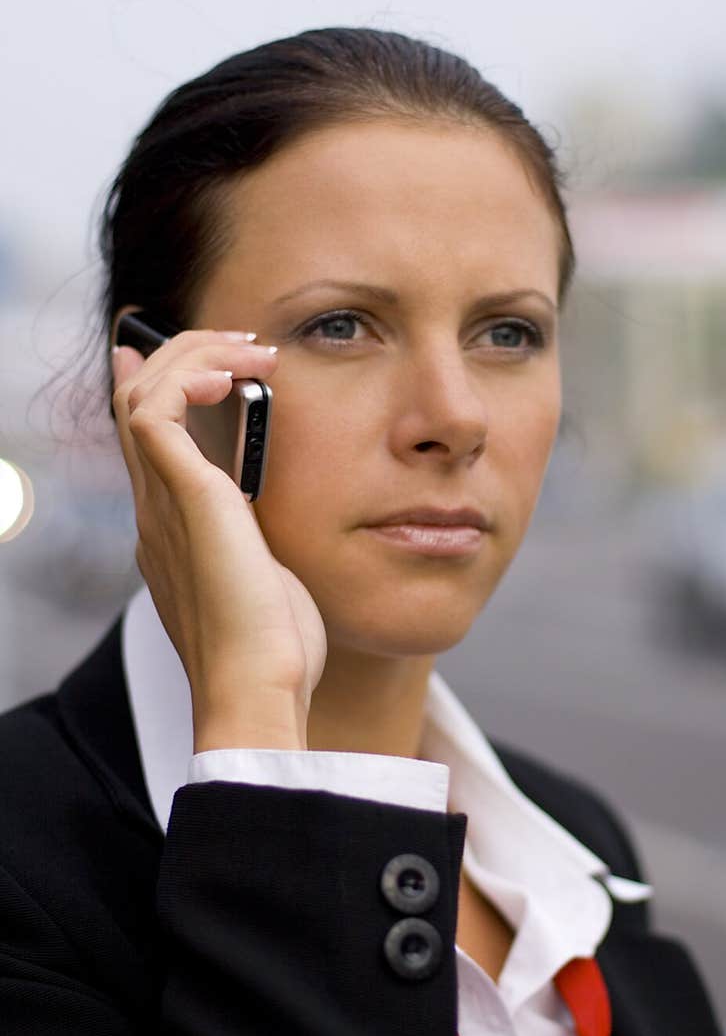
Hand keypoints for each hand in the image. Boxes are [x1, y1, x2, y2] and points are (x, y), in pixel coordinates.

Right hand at [111, 328, 326, 750]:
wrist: (259, 689)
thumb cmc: (275, 652)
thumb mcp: (272, 583)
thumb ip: (264, 545)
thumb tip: (275, 523)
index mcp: (175, 533)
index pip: (153, 442)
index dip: (171, 389)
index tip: (213, 361)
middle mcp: (157, 513)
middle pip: (139, 405)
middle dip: (187, 359)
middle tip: (246, 346)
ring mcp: (161, 505)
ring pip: (142, 393)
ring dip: (194, 356)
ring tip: (250, 350)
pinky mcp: (181, 498)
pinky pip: (156, 408)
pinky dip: (190, 376)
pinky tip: (237, 377)